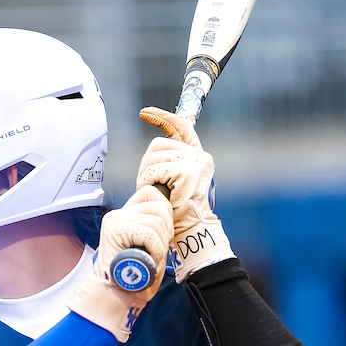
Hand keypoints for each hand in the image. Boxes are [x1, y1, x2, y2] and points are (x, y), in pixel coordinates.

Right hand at [68, 186, 173, 341]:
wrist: (113, 296)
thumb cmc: (131, 276)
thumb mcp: (144, 249)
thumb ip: (154, 231)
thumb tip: (172, 217)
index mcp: (124, 215)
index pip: (150, 193)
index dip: (166, 209)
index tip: (165, 232)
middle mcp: (117, 214)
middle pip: (159, 208)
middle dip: (167, 231)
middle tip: (159, 252)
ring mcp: (115, 221)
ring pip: (157, 221)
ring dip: (162, 245)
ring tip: (152, 260)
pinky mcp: (115, 230)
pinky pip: (150, 234)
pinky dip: (156, 251)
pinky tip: (148, 263)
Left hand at [135, 106, 233, 282]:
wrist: (189, 232)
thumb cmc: (177, 213)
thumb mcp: (172, 184)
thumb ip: (167, 165)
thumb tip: (153, 152)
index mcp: (197, 157)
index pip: (181, 127)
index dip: (162, 117)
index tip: (145, 113)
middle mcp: (199, 157)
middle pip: (157, 145)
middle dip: (146, 166)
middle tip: (153, 187)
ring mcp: (195, 162)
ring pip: (152, 158)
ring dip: (146, 177)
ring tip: (158, 193)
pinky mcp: (188, 171)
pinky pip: (153, 169)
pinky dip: (148, 182)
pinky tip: (159, 194)